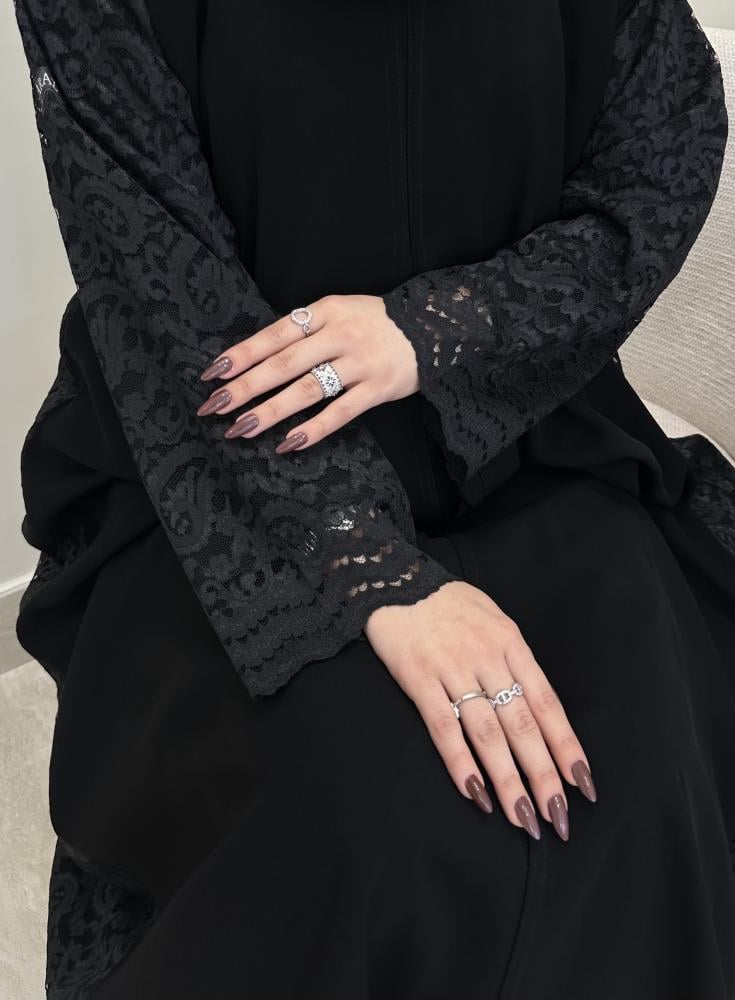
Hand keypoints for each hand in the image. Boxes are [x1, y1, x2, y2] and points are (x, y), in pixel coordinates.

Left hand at [195, 294, 418, 451]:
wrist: (435, 325)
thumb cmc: (375, 322)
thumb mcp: (339, 311)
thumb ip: (304, 330)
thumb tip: (257, 358)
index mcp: (325, 311)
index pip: (273, 334)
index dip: (241, 354)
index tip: (211, 374)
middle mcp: (339, 335)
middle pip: (283, 364)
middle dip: (244, 387)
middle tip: (214, 407)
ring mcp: (360, 363)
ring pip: (307, 390)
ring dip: (270, 411)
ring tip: (241, 428)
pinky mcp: (378, 389)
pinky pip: (340, 413)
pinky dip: (313, 429)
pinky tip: (288, 443)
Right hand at [364, 580, 596, 840]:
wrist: (395, 579)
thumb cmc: (449, 604)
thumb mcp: (494, 619)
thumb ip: (514, 661)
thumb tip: (538, 711)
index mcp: (511, 643)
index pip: (547, 704)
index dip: (566, 746)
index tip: (582, 785)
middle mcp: (487, 657)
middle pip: (522, 725)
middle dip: (543, 776)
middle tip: (558, 819)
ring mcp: (452, 668)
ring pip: (487, 733)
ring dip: (508, 779)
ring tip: (523, 818)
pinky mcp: (418, 678)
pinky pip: (443, 726)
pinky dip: (461, 762)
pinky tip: (476, 793)